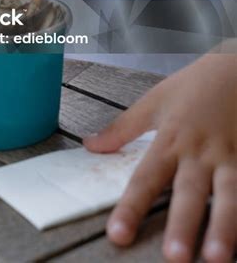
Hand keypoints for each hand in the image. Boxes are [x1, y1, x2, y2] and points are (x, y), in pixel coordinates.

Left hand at [83, 53, 236, 261]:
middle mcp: (199, 153)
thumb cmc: (193, 86)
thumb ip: (122, 128)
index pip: (146, 178)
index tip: (118, 235)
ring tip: (217, 258)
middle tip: (173, 257)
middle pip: (188, 192)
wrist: (236, 67)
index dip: (132, 207)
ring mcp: (230, 157)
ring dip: (223, 227)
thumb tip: (90, 145)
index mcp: (170, 140)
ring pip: (228, 195)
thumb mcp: (154, 102)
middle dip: (181, 225)